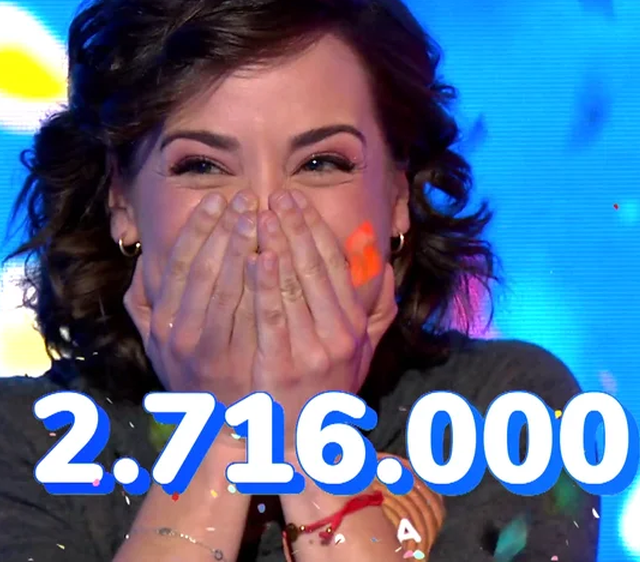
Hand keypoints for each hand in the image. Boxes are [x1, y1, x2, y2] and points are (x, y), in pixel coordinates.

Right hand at [123, 191, 259, 408]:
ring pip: (225, 289)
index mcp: (162, 321)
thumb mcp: (157, 343)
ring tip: (261, 217)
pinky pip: (250, 315)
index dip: (197, 229)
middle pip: (202, 270)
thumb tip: (142, 260)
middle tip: (246, 199)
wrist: (220, 431)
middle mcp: (180, 334)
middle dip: (224, 230)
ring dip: (242, 249)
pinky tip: (273, 258)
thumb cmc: (193, 377)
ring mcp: (209, 350)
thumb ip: (146, 303)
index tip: (217, 200)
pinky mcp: (239, 363)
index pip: (178, 263)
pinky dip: (259, 285)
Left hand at [249, 190, 397, 451]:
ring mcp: (312, 350)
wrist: (300, 443)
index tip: (296, 201)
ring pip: (293, 285)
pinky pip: (273, 317)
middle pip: (313, 267)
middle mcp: (338, 334)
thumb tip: (384, 267)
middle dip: (293, 227)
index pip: (334, 264)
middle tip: (274, 196)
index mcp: (353, 324)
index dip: (314, 228)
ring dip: (276, 245)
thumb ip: (374, 309)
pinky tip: (255, 258)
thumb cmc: (324, 391)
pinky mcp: (282, 366)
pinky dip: (265, 285)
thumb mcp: (359, 351)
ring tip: (258, 215)